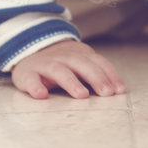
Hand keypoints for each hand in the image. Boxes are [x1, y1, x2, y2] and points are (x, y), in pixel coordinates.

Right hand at [11, 38, 126, 100]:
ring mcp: (45, 65)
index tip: (119, 90)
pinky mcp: (27, 74)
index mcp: (79, 56)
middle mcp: (64, 58)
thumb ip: (96, 74)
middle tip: (107, 93)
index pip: (98, 62)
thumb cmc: (62, 65)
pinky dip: (35, 86)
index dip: (110, 75)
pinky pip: (31, 79)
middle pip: (81, 64)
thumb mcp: (79, 65)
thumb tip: (118, 90)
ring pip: (59, 71)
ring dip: (71, 82)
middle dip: (96, 77)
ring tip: (82, 95)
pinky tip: (41, 95)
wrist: (28, 53)